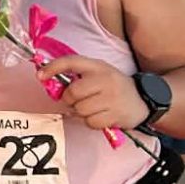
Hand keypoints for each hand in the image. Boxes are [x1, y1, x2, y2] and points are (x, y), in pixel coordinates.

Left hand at [40, 53, 155, 131]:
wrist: (144, 99)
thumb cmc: (114, 86)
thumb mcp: (99, 72)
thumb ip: (78, 75)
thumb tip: (49, 80)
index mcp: (98, 66)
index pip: (71, 62)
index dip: (53, 67)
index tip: (40, 75)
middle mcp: (104, 79)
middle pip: (72, 93)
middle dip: (70, 100)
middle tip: (78, 100)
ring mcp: (111, 97)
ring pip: (80, 109)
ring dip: (81, 112)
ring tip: (93, 107)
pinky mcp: (115, 114)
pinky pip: (91, 122)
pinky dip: (92, 122)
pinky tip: (101, 115)